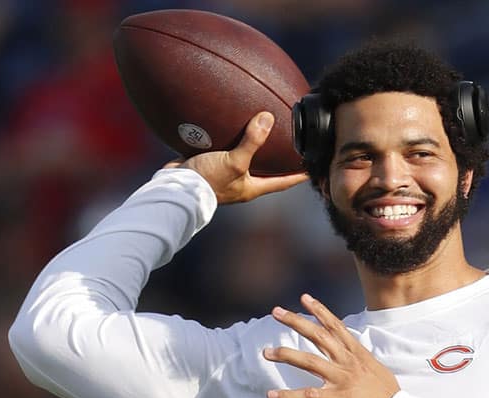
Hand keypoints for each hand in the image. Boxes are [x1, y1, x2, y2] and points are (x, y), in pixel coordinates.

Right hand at [165, 112, 306, 203]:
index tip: (313, 168)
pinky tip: (230, 127)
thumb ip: (252, 141)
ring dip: (253, 148)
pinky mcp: (210, 166)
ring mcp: (225, 175)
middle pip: (267, 171)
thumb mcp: (234, 161)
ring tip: (262, 131)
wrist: (175, 187)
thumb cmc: (207, 181)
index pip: (283, 182)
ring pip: (246, 160)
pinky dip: (231, 141)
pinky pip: (225, 151)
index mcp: (252, 187)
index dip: (299, 175)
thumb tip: (268, 118)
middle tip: (291, 146)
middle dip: (278, 161)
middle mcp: (241, 183)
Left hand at [263, 294, 400, 397]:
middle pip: (318, 336)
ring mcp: (342, 379)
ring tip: (267, 353)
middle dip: (296, 321)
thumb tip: (354, 354)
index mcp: (357, 354)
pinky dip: (288, 396)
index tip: (304, 298)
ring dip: (286, 355)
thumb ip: (361, 361)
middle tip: (276, 312)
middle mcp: (348, 362)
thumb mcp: (376, 370)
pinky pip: (308, 395)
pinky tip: (271, 395)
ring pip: (309, 361)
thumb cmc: (388, 396)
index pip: (336, 326)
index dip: (320, 311)